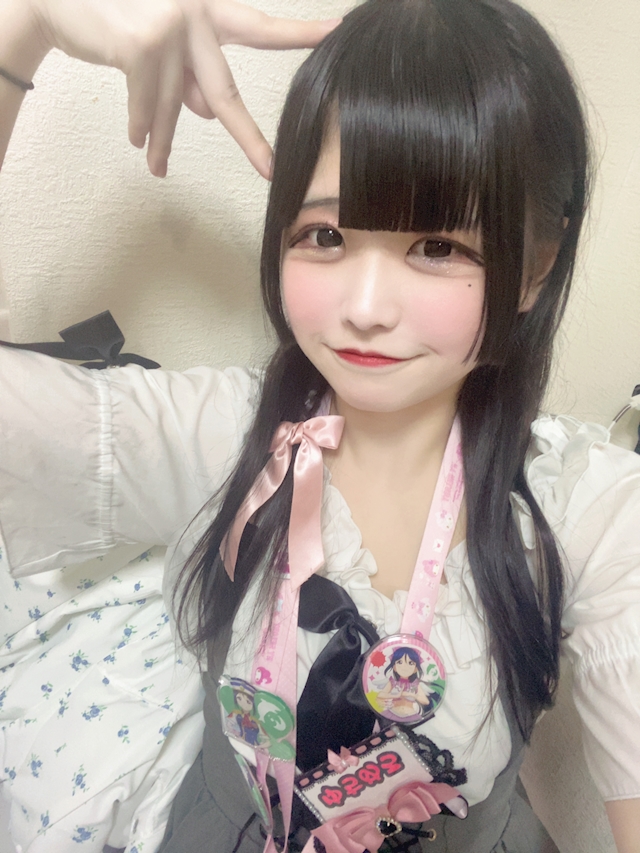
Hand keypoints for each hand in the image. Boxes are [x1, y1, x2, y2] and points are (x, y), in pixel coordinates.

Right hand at [30, 0, 339, 176]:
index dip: (297, 33)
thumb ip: (190, 75)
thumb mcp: (164, 44)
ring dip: (162, 142)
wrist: (60, 2)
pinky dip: (139, 123)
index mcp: (208, 9)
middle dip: (246, 139)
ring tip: (158, 166)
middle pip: (226, 93)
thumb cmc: (117, 19)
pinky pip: (147, 105)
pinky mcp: (143, 47)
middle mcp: (195, 14)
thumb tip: (208, 112)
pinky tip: (135, 136)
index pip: (260, 27)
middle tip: (268, 168)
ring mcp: (170, 29)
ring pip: (175, 110)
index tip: (334, 31)